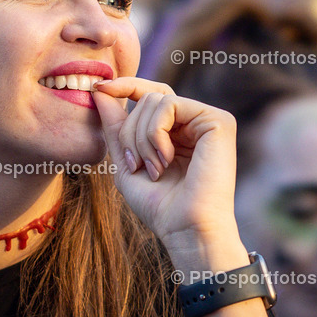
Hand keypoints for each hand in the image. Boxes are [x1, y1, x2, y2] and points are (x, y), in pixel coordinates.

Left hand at [92, 77, 243, 259]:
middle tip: (136, 164)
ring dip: (141, 137)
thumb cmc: (160, 205)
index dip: (125, 86)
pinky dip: (155, 133)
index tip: (98, 87)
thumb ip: (115, 126)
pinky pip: (169, 105)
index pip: (151, 94)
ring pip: (156, 99)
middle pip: (149, 97)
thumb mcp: (127, 162)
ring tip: (153, 168)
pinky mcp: (218, 120)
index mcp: (180, 130)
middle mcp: (197, 121)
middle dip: (130, 130)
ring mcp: (209, 119)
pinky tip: (164, 159)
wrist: (186, 229)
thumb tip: (99, 89)